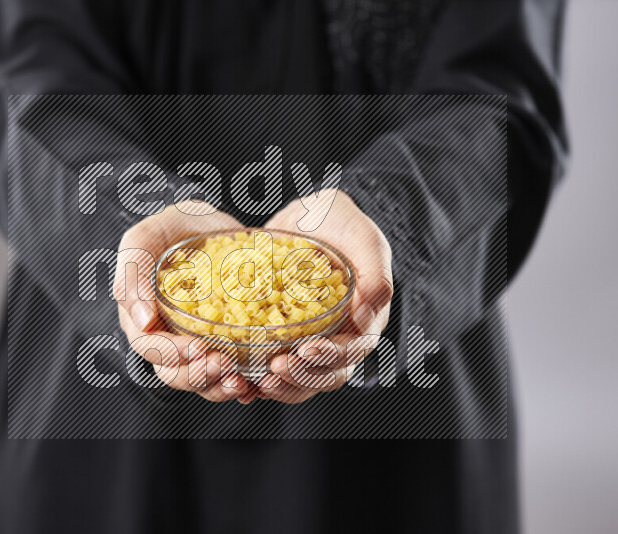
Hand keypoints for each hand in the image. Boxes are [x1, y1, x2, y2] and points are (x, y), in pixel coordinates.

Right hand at [114, 201, 250, 401]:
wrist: (211, 226)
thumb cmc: (174, 229)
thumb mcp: (146, 238)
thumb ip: (132, 271)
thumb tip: (142, 321)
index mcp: (141, 316)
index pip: (150, 347)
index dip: (172, 354)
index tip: (199, 348)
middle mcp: (166, 336)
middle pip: (174, 372)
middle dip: (198, 375)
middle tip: (224, 364)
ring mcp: (195, 343)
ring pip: (200, 380)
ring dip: (218, 385)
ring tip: (240, 379)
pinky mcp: (223, 344)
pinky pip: (228, 373)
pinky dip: (240, 382)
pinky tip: (254, 382)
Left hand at [253, 190, 393, 403]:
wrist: (307, 214)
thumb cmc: (341, 222)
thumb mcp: (364, 239)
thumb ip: (376, 277)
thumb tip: (366, 318)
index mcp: (364, 319)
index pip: (351, 350)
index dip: (330, 357)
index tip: (306, 350)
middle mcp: (339, 335)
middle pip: (326, 374)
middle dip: (302, 377)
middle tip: (276, 369)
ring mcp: (310, 338)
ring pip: (301, 378)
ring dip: (283, 386)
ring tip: (260, 382)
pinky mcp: (282, 336)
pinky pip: (273, 365)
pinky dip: (258, 378)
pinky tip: (241, 378)